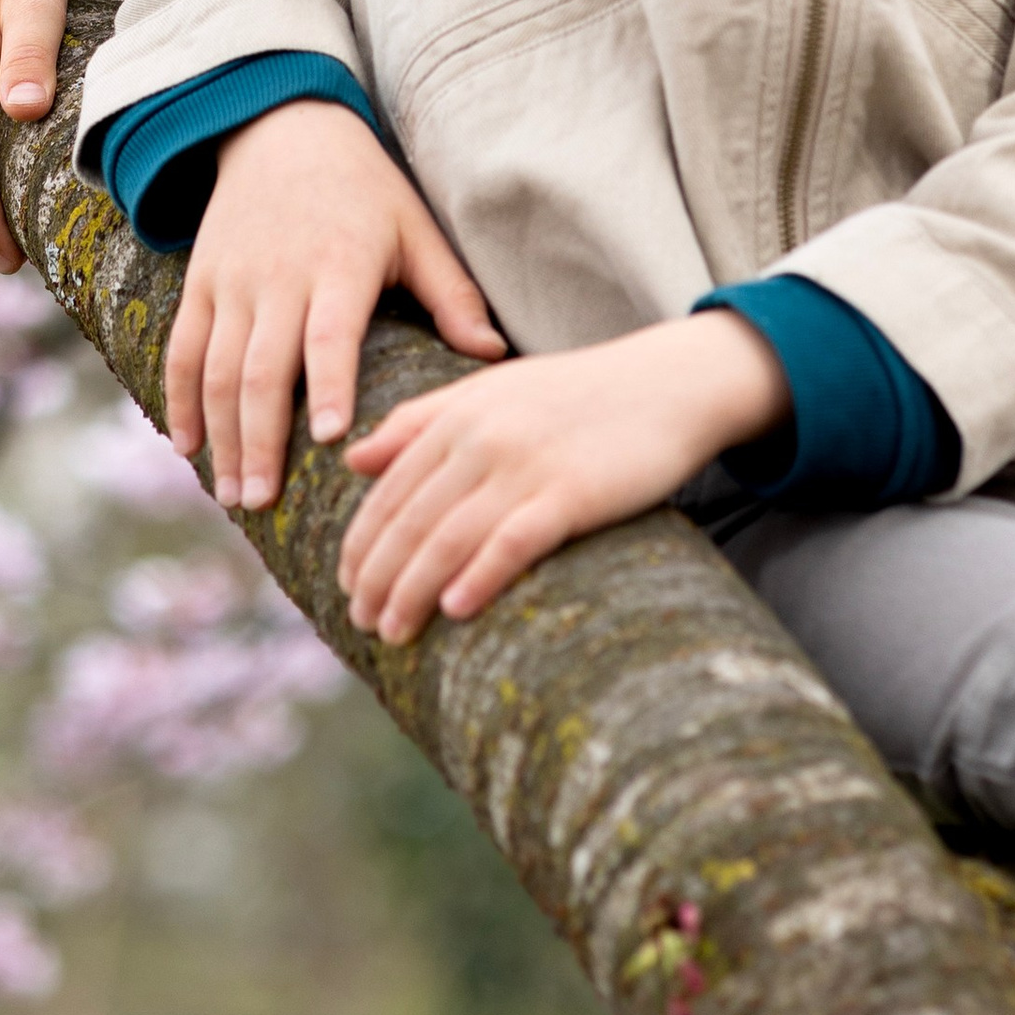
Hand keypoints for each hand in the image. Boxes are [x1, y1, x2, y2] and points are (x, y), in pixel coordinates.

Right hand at [166, 101, 507, 513]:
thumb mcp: (416, 228)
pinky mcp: (201, 281)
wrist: (281, 127)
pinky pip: (182, 349)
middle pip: (261, 368)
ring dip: (221, 435)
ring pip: (217, 368)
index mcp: (341, 264)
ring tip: (232, 496)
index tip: (329, 440)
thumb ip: (451, 296)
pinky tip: (186, 447)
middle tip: (262, 501)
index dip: (327, 386)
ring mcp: (233, 281)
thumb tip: (495, 357)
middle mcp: (280, 277)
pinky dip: (179, 399)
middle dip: (260, 440)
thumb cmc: (365, 188)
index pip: (330, 334)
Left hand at [338, 313, 787, 646]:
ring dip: (412, 591)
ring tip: (393, 632)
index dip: (360, 543)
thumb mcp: (492, 392)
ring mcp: (526, 465)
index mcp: (458, 414)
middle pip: (409, 520)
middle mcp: (482, 438)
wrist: (668, 383)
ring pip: (447, 537)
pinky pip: (512, 541)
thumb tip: (352, 459)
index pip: (388, 490)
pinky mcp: (571, 492)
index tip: (346, 586)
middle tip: (360, 623)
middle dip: (376, 577)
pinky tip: (455, 610)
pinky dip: (479, 576)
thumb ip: (420, 420)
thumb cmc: (578, 393)